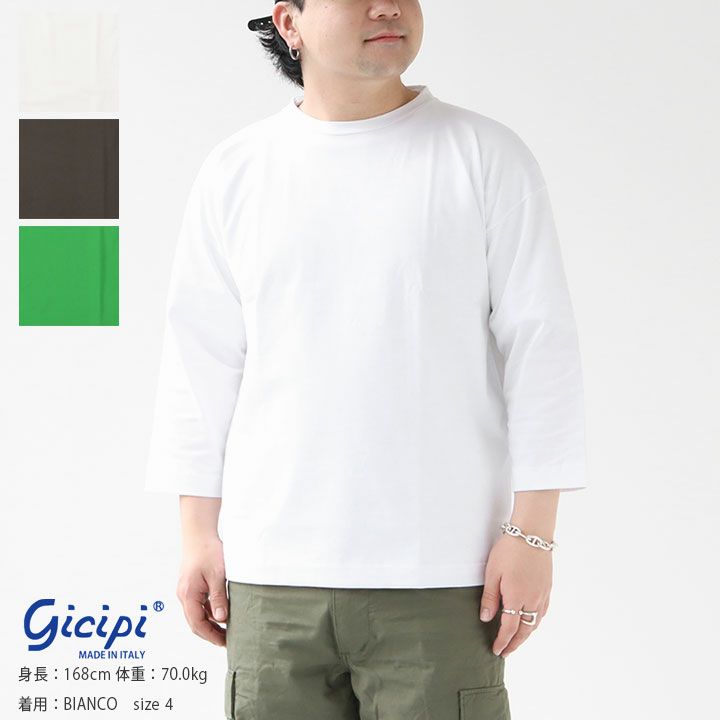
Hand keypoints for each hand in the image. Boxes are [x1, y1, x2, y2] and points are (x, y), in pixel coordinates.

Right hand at [176, 535, 227, 646]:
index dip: (211, 635)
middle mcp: (184, 595)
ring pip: (197, 615)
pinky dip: (209, 613)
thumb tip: (222, 619)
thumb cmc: (209, 552)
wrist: (199, 535)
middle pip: (195, 622)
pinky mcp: (191, 587)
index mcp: (189, 594)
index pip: (197, 624)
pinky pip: (199, 606)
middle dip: (210, 633)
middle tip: (228, 641)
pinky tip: (222, 614)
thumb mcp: (218, 575)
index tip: (225, 643)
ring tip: (227, 630)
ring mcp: (186, 591)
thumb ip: (219, 598)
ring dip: (210, 624)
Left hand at [478, 534, 551, 657]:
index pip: (509, 628)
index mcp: (517, 598)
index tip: (497, 650)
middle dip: (515, 644)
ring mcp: (543, 594)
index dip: (503, 641)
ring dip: (526, 634)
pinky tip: (530, 621)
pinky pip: (543, 612)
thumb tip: (486, 618)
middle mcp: (533, 600)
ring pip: (536, 623)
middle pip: (525, 630)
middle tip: (506, 652)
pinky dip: (536, 622)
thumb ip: (490, 597)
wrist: (532, 534)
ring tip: (516, 640)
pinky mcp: (548, 588)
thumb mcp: (492, 572)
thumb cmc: (509, 550)